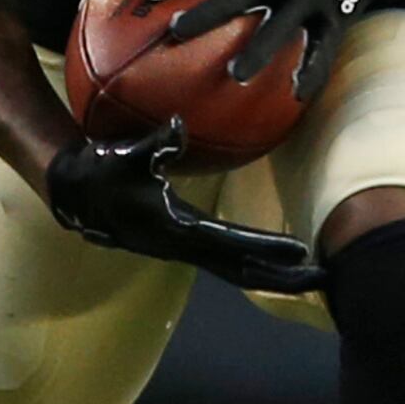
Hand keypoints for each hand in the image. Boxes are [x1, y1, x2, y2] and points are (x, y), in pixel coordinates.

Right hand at [45, 126, 322, 292]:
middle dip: (285, 279)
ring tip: (314, 277)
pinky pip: (231, 265)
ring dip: (277, 278)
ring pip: (240, 272)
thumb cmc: (102, 172)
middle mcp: (186, 248)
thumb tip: (179, 124)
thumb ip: (154, 144)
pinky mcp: (187, 246)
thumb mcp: (124, 156)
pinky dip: (258, 268)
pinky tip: (278, 265)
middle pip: (244, 272)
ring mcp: (187, 251)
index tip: (302, 252)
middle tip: (328, 279)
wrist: (77, 194)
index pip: (232, 242)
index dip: (267, 247)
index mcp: (176, 229)